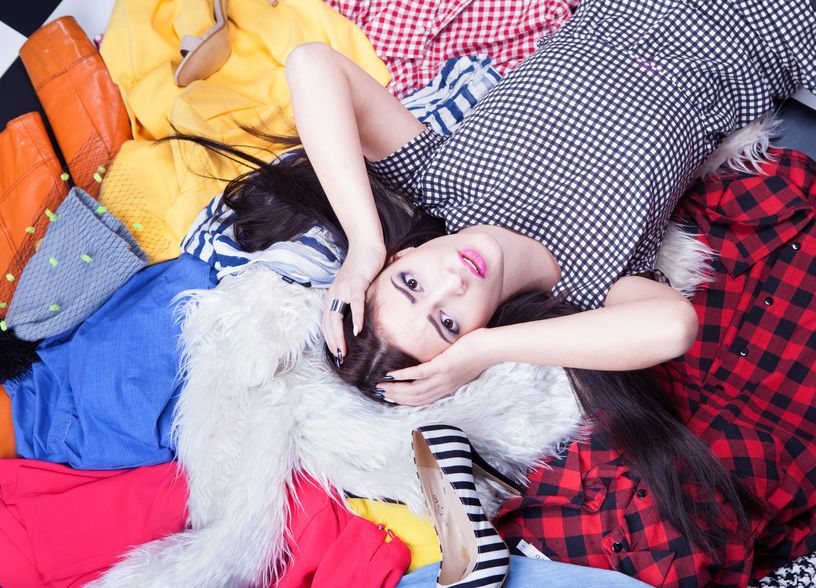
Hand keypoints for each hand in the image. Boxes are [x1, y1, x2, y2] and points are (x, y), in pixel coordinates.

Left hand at [323, 242, 385, 361]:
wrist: (366, 246)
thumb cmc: (362, 268)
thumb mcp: (353, 289)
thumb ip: (351, 303)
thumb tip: (356, 320)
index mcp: (332, 296)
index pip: (326, 322)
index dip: (329, 339)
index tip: (336, 354)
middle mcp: (334, 294)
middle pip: (328, 323)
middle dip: (332, 342)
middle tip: (339, 357)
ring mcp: (344, 289)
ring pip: (337, 316)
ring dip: (339, 335)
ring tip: (343, 350)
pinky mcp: (357, 284)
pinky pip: (355, 304)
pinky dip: (356, 317)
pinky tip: (358, 329)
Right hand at [378, 329, 491, 405]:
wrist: (491, 348)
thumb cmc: (478, 353)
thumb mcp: (460, 367)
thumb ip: (446, 370)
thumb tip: (434, 365)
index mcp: (447, 388)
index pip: (423, 400)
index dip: (405, 401)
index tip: (391, 398)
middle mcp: (443, 387)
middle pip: (415, 398)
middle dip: (395, 397)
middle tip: (380, 393)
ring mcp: (442, 378)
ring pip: (414, 390)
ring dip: (395, 389)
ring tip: (381, 385)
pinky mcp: (442, 366)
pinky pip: (418, 374)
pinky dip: (403, 375)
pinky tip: (392, 374)